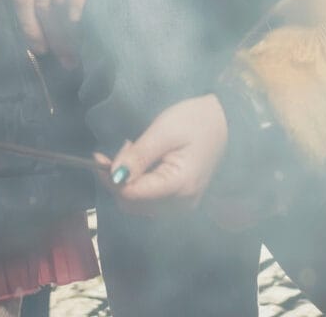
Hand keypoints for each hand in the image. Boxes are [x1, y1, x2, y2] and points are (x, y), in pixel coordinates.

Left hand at [108, 93, 229, 210]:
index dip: (110, 178)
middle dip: (117, 179)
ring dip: (126, 181)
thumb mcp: (163, 132)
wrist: (226, 120)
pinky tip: (142, 162)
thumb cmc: (196, 121)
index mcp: (179, 187)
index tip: (99, 156)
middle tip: (123, 147)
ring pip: (138, 204)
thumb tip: (114, 176)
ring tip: (133, 150)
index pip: (130, 195)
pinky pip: (149, 200)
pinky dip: (138, 184)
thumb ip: (138, 157)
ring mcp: (182, 204)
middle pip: (132, 203)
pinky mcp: (181, 200)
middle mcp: (181, 204)